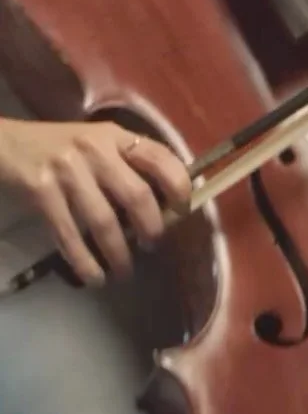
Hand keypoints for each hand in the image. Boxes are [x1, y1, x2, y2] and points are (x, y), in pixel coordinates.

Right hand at [0, 119, 191, 285]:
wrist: (5, 143)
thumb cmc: (60, 147)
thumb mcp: (97, 143)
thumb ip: (127, 163)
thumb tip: (165, 203)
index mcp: (115, 136)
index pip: (160, 157)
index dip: (179, 186)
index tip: (184, 210)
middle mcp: (95, 149)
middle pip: (137, 195)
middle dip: (152, 228)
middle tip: (153, 246)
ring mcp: (68, 170)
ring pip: (104, 222)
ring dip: (119, 254)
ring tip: (125, 270)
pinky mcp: (42, 191)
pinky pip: (69, 235)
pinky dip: (84, 262)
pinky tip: (94, 277)